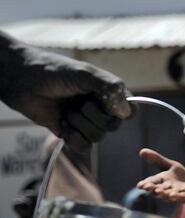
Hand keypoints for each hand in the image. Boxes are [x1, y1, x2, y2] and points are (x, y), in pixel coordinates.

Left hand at [0, 34, 131, 150]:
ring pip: (97, 136)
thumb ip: (110, 89)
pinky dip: (73, 138)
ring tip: (66, 111)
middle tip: (78, 103)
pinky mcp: (69, 132)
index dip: (122, 113)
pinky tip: (63, 126)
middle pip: (113, 126)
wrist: (21, 80)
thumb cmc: (53, 71)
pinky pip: (83, 146)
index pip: (130, 111)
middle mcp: (99, 107)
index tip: (107, 105)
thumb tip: (126, 113)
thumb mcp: (85, 74)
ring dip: (80, 125)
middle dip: (94, 117)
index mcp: (108, 93)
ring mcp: (84, 121)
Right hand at [137, 148, 184, 212]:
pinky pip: (181, 197)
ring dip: (163, 193)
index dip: (145, 183)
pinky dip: (176, 196)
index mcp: (161, 181)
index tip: (140, 185)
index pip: (152, 182)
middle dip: (152, 188)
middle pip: (158, 189)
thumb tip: (141, 151)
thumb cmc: (181, 178)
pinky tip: (172, 195)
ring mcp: (176, 193)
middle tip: (146, 187)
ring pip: (168, 194)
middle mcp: (167, 189)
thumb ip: (157, 160)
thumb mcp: (171, 166)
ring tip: (158, 191)